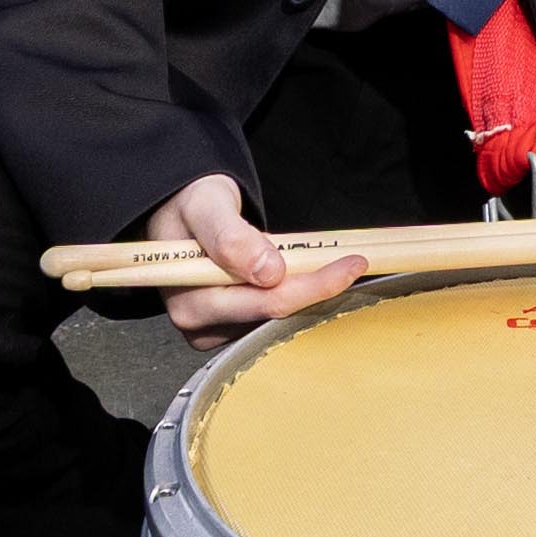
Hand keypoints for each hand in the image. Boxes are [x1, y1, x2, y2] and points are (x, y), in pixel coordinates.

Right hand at [146, 175, 367, 339]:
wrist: (180, 215)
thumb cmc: (191, 206)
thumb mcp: (206, 206)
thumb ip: (231, 236)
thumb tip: (268, 272)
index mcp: (190, 300)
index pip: (264, 303)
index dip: (312, 287)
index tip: (352, 265)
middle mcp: (200, 325)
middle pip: (275, 315)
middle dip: (318, 290)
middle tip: (354, 263)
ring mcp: (215, 330)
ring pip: (276, 320)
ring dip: (307, 293)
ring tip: (329, 266)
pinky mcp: (228, 329)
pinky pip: (270, 317)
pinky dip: (295, 296)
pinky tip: (307, 278)